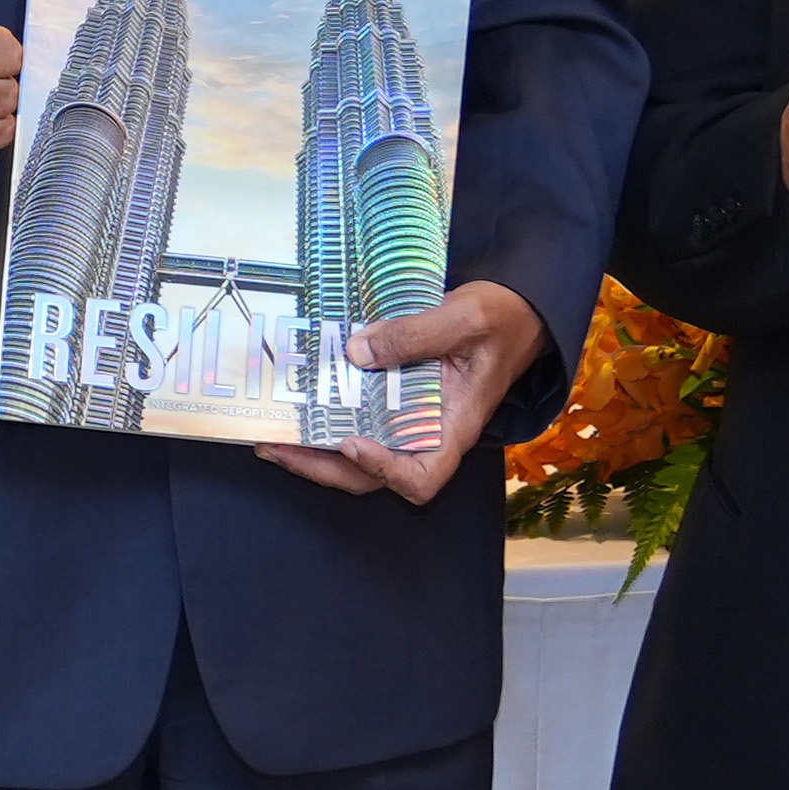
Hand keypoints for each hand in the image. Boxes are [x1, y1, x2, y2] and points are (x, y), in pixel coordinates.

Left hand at [257, 280, 550, 505]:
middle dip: (322, 467)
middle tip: (275, 447)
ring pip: (359, 454)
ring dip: (315, 452)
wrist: (517, 311)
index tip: (352, 443)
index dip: (385, 471)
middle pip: (375, 475)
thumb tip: (357, 352)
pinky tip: (296, 405)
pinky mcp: (396, 401)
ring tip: (271, 437)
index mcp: (456, 425)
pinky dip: (327, 420)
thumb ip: (415, 334)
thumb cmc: (502, 319)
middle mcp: (429, 432)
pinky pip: (359, 421)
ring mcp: (410, 420)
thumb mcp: (464, 318)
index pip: (423, 477)